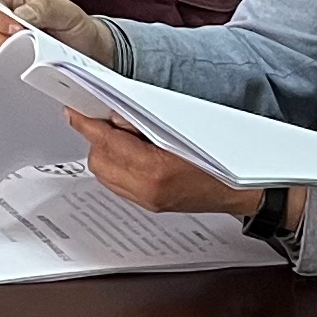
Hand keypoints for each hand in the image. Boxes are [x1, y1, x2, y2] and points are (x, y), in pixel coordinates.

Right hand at [0, 0, 113, 64]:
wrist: (86, 49)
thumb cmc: (72, 24)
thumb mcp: (64, 10)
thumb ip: (41, 9)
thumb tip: (18, 16)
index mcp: (10, 0)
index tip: (17, 29)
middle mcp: (0, 23)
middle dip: (7, 43)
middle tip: (30, 46)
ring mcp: (2, 46)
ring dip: (13, 59)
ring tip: (36, 57)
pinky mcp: (7, 66)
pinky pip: (2, 72)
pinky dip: (16, 73)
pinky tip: (32, 70)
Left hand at [63, 108, 259, 216]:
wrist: (243, 191)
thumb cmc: (223, 160)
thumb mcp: (185, 128)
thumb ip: (145, 123)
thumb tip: (117, 115)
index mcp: (156, 169)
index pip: (107, 143)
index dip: (86, 124)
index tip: (74, 112)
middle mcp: (148, 189)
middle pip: (99, 161)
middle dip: (97, 138)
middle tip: (107, 119)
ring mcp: (147, 200)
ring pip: (104, 175)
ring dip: (106, 153)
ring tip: (123, 136)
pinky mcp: (150, 205)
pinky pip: (118, 184)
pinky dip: (117, 167)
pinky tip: (132, 153)